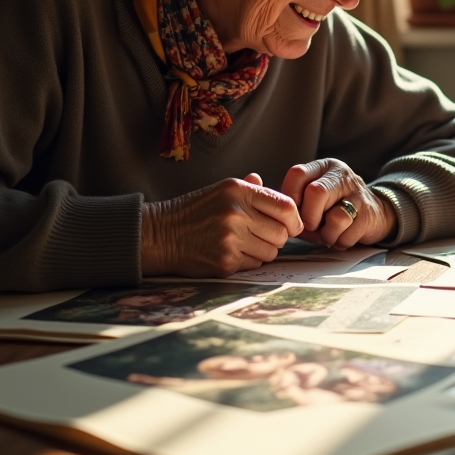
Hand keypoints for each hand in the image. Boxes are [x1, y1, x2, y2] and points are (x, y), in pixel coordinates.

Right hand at [141, 174, 302, 277]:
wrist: (160, 235)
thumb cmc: (194, 211)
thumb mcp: (221, 190)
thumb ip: (252, 190)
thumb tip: (277, 193)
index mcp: (238, 191)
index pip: (285, 206)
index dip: (294, 219)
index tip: (293, 225)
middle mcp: (236, 213)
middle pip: (281, 233)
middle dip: (278, 237)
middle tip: (263, 235)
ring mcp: (230, 239)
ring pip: (271, 252)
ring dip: (263, 250)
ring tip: (244, 243)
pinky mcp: (225, 262)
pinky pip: (254, 265)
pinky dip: (248, 261)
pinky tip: (231, 252)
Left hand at [281, 158, 396, 248]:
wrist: (376, 214)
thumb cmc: (335, 209)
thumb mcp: (315, 199)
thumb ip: (297, 204)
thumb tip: (284, 220)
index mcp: (323, 167)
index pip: (298, 173)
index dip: (290, 198)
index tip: (293, 214)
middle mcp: (341, 175)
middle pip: (316, 192)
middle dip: (308, 217)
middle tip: (311, 227)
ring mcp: (357, 193)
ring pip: (335, 216)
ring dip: (327, 234)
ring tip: (329, 234)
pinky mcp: (368, 213)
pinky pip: (347, 233)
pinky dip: (340, 241)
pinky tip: (342, 236)